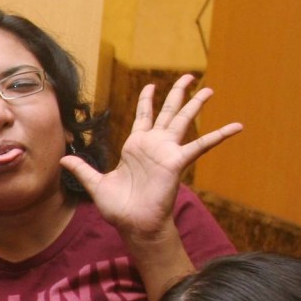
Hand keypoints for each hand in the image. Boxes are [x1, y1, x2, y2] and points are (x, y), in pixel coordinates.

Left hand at [62, 75, 241, 240]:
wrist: (133, 224)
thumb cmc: (118, 208)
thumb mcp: (95, 184)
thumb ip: (82, 169)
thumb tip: (63, 159)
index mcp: (135, 146)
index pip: (142, 116)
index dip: (146, 100)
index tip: (151, 85)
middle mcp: (153, 145)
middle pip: (168, 111)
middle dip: (178, 93)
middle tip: (190, 76)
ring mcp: (167, 152)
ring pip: (183, 120)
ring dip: (195, 104)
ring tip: (209, 89)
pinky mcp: (177, 161)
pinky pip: (201, 145)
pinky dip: (219, 135)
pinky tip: (236, 126)